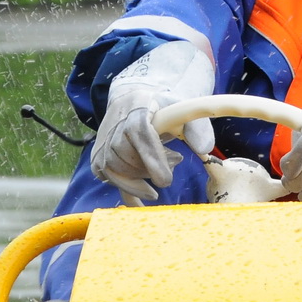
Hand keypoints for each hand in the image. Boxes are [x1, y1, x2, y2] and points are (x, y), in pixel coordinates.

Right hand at [89, 41, 214, 200]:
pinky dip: (131, 193)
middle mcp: (114, 127)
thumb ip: (198, 127)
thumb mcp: (182, 110)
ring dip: (145, 178)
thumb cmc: (161, 108)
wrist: (130, 103)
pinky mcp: (97, 160)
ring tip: (162, 167)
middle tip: (176, 159)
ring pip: (120, 174)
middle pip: (130, 160)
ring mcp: (102, 145)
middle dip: (154, 170)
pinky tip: (146, 198)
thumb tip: (203, 149)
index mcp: (136, 110)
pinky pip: (112, 182)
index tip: (166, 181)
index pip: (139, 134)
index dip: (153, 160)